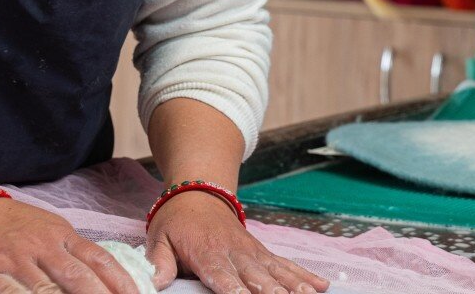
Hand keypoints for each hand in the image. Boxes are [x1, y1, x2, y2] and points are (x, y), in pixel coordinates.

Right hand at [0, 197, 141, 293]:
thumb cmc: (15, 227)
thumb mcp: (50, 229)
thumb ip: (74, 253)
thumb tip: (110, 280)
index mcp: (60, 235)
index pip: (98, 259)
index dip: (121, 283)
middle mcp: (41, 246)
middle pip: (79, 279)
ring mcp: (15, 263)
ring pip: (49, 293)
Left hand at [145, 191, 329, 293]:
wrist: (197, 190)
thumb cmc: (176, 220)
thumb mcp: (159, 237)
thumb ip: (159, 261)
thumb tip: (152, 283)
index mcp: (206, 253)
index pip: (222, 277)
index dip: (234, 292)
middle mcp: (233, 253)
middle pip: (256, 278)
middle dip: (271, 293)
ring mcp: (251, 252)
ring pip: (276, 272)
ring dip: (293, 286)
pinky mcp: (261, 251)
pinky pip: (285, 264)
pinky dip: (303, 275)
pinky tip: (321, 286)